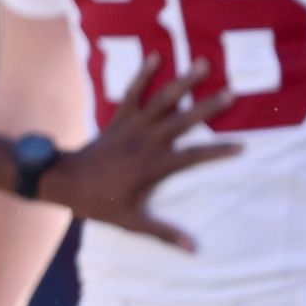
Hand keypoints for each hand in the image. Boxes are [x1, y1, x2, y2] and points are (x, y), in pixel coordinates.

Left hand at [39, 55, 239, 249]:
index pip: (193, 157)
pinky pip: (132, 92)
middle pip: (183, 120)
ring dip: (182, 81)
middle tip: (232, 91)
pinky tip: (156, 55)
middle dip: (207, 106)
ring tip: (202, 63)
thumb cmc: (97, 202)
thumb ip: (163, 233)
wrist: (62, 181)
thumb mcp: (130, 222)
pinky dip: (143, 74)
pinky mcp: (118, 118)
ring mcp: (131, 127)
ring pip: (161, 100)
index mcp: (153, 167)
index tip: (243, 146)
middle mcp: (145, 142)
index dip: (218, 152)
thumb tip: (194, 249)